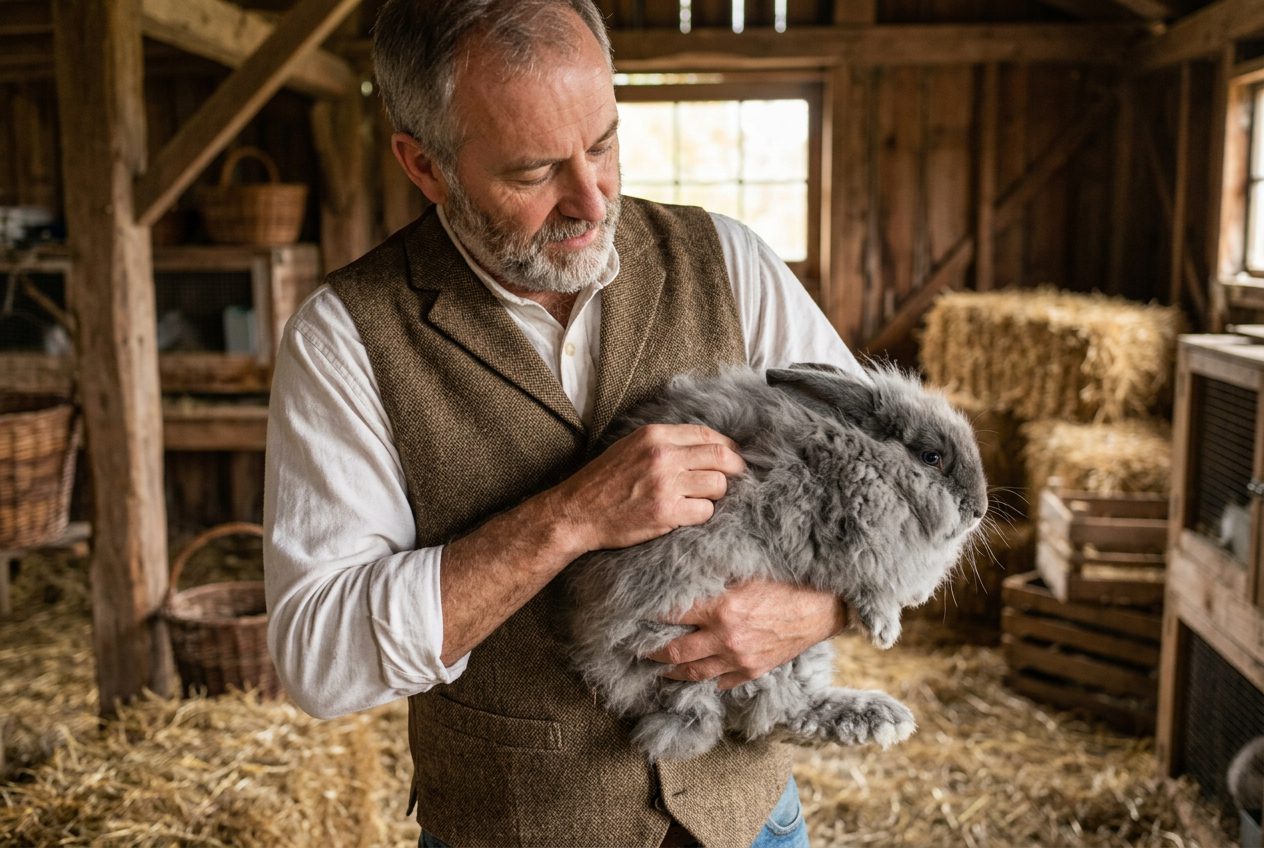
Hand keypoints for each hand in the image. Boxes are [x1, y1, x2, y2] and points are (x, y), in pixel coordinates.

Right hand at [549, 424, 745, 553]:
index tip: (732, 457)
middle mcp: (662, 456)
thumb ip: (665, 443)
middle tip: (734, 478)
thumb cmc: (604, 481)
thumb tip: (705, 446)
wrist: (577, 512)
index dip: (727, 446)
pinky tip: (688, 514)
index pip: (707, 435)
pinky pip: (705, 511)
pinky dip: (702, 514)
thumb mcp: (631, 447)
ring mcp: (665, 485)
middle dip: (735, 468)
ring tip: (703, 498)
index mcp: (654, 435)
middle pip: (722, 457)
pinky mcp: (665, 512)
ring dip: (716, 494)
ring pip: (718, 485)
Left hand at [649, 580, 847, 689]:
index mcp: (720, 606)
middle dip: (650, 649)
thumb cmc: (786, 580)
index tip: (633, 611)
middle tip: (636, 646)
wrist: (825, 606)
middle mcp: (725, 637)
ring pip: (692, 672)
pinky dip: (702, 678)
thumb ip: (713, 572)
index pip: (670, 613)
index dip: (648, 613)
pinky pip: (719, 681)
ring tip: (656, 666)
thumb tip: (682, 566)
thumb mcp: (746, 569)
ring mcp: (738, 658)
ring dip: (670, 670)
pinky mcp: (752, 671)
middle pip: (673, 651)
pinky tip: (692, 674)